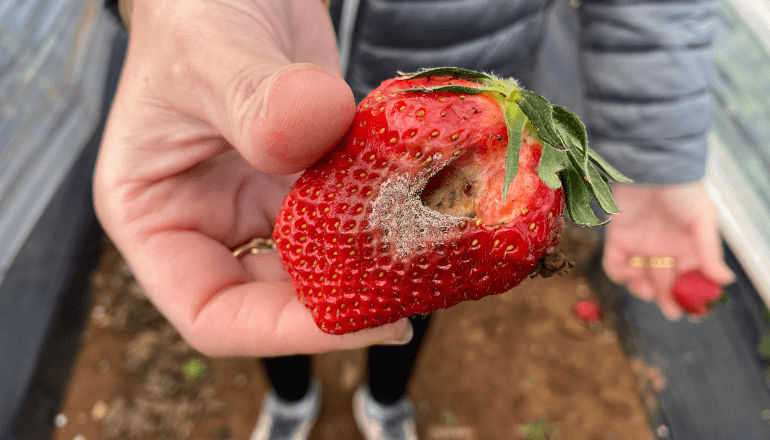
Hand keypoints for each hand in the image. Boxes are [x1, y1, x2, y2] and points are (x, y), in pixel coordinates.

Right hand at [94, 0, 409, 356]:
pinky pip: (347, 215)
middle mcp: (210, 222)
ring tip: (427, 262)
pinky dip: (384, 218)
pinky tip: (426, 213)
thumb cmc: (194, 12)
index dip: (281, 333)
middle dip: (340, 305)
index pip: (212, 313)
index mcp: (158, 218)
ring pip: (319, 264)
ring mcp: (262, 202)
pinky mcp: (308, 178)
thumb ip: (254, 98)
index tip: (356, 320)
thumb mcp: (208, 53)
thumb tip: (313, 128)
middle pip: (275, 300)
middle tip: (409, 299)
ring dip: (371, 267)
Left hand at [602, 182, 734, 319]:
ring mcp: (640, 246)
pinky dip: (618, 273)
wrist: (650, 167)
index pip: (689, 281)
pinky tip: (627, 273)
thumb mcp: (702, 220)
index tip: (693, 312)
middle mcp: (664, 251)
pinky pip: (614, 265)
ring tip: (648, 289)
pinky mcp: (617, 239)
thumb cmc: (682, 191)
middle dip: (667, 300)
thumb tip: (725, 281)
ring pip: (639, 280)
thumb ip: (709, 251)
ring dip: (642, 289)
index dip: (690, 297)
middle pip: (664, 284)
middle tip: (671, 311)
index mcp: (687, 249)